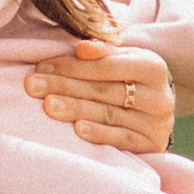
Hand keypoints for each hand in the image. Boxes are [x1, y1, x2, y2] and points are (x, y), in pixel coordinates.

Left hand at [26, 37, 176, 153]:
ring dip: (75, 109)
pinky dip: (99, 134)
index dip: (74, 66)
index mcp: (153, 66)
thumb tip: (81, 48)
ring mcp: (156, 123)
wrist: (155, 108)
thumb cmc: (130, 78)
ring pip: (109, 114)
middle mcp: (159, 95)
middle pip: (104, 90)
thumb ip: (102, 52)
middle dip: (65, 87)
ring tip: (48, 106)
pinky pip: (122, 139)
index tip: (42, 67)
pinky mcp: (151, 145)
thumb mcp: (123, 58)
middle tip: (33, 86)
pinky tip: (78, 130)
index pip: (108, 65)